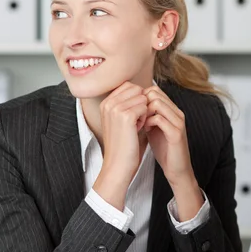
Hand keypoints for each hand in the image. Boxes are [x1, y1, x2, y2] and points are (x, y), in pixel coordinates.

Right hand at [94, 82, 146, 209]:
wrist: (118, 165)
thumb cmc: (123, 144)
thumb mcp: (122, 120)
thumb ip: (129, 104)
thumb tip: (145, 91)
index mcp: (105, 103)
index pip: (129, 86)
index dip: (137, 99)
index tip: (133, 117)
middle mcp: (108, 103)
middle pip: (136, 89)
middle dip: (141, 104)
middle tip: (136, 122)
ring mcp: (116, 108)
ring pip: (142, 98)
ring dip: (144, 112)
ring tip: (135, 127)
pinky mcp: (126, 116)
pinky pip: (145, 107)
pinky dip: (145, 118)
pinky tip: (138, 129)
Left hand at [142, 85, 195, 187]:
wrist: (176, 168)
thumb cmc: (164, 148)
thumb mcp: (152, 127)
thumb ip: (146, 115)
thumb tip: (130, 104)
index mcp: (171, 109)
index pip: (154, 90)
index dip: (140, 98)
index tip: (134, 111)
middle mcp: (176, 112)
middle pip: (155, 93)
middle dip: (141, 103)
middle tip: (136, 116)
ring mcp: (178, 121)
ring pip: (157, 103)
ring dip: (144, 112)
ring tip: (140, 123)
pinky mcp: (176, 133)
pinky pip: (159, 119)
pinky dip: (148, 122)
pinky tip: (145, 129)